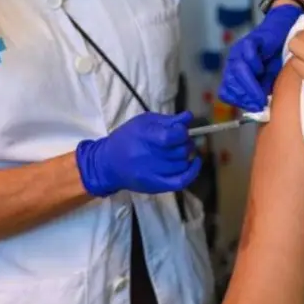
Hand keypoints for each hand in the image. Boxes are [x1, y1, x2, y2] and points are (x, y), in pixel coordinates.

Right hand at [75, 111, 200, 196]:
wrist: (108, 164)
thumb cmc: (126, 138)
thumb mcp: (143, 122)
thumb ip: (167, 120)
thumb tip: (189, 117)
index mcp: (144, 137)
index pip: (171, 137)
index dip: (182, 132)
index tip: (179, 129)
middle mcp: (149, 157)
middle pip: (180, 151)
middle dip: (186, 142)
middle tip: (181, 139)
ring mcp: (153, 174)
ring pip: (182, 164)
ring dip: (187, 155)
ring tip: (181, 149)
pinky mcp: (156, 186)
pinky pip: (181, 181)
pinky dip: (192, 172)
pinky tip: (194, 162)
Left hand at [218, 3, 303, 111]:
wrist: (284, 32)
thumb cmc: (276, 57)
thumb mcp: (269, 79)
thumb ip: (261, 91)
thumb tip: (258, 107)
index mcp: (234, 73)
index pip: (227, 92)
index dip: (239, 101)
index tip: (254, 108)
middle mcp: (233, 62)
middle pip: (230, 84)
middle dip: (245, 96)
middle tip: (260, 103)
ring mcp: (239, 51)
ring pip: (237, 71)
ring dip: (250, 84)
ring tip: (262, 91)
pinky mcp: (250, 40)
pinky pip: (248, 56)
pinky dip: (255, 65)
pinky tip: (263, 68)